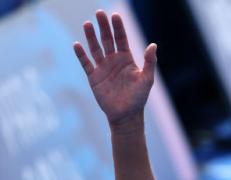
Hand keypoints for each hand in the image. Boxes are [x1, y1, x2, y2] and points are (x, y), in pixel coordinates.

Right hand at [73, 10, 156, 126]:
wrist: (126, 115)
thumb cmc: (139, 97)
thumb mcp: (147, 79)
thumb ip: (150, 62)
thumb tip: (153, 45)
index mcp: (127, 59)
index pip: (121, 39)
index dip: (118, 27)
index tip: (115, 15)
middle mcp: (114, 60)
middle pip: (107, 39)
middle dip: (104, 26)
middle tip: (99, 13)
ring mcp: (103, 68)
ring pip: (95, 48)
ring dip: (91, 37)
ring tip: (87, 24)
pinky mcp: (94, 77)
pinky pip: (86, 63)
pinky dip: (81, 54)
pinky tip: (77, 44)